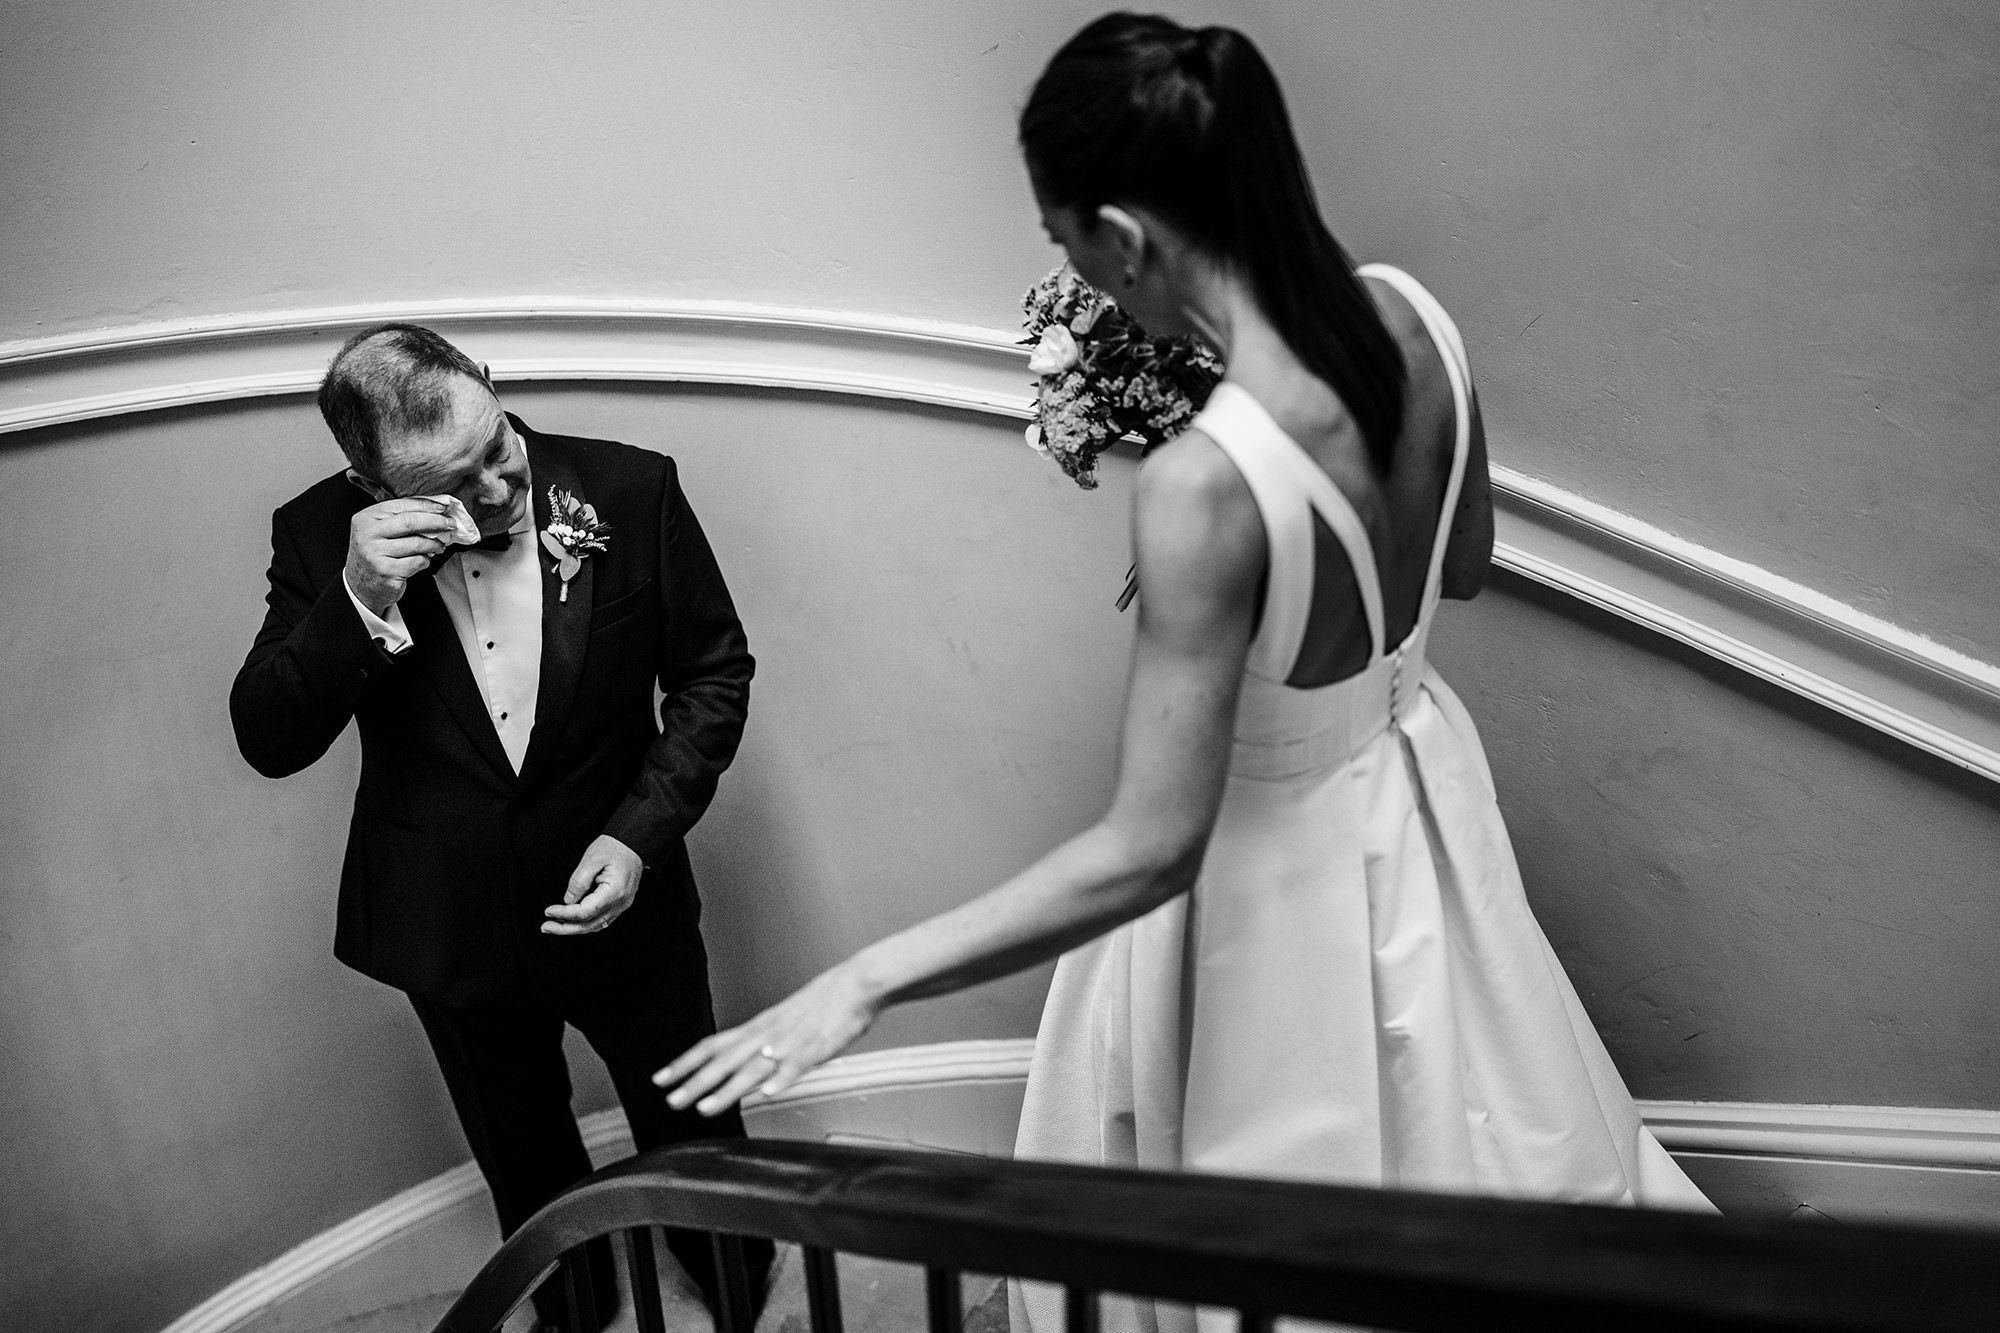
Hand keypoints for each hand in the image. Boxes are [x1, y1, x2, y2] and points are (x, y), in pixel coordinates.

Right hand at [345, 497, 454, 615]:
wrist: (360, 587)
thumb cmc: (376, 555)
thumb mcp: (379, 531)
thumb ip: (401, 518)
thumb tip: (436, 509)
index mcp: (366, 518)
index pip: (401, 505)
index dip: (427, 505)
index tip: (444, 508)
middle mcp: (367, 534)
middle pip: (410, 522)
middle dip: (436, 522)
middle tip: (450, 524)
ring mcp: (375, 554)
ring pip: (417, 543)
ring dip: (434, 544)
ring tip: (440, 545)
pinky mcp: (386, 572)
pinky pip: (417, 561)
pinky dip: (425, 560)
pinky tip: (424, 560)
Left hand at [543, 834, 642, 935]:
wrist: (633, 843)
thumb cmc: (615, 847)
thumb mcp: (591, 859)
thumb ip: (578, 882)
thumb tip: (568, 901)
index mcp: (614, 892)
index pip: (585, 912)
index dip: (565, 914)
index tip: (549, 911)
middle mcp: (621, 902)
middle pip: (590, 924)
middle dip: (566, 928)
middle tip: (547, 926)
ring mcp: (622, 905)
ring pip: (596, 925)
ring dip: (574, 928)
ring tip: (555, 926)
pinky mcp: (620, 903)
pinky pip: (602, 920)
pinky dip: (586, 923)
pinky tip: (573, 922)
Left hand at [652, 964, 879, 1115]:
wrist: (855, 984)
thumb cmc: (821, 1004)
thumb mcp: (780, 1021)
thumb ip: (759, 1042)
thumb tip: (737, 1064)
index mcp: (757, 1028)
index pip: (711, 1046)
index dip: (684, 1063)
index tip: (660, 1079)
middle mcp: (766, 1035)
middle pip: (725, 1061)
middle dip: (696, 1083)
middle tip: (672, 1101)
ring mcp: (790, 1043)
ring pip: (753, 1068)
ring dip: (728, 1089)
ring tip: (706, 1107)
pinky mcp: (816, 1048)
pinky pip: (796, 1066)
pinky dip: (781, 1080)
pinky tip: (768, 1094)